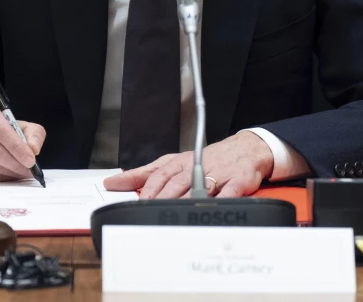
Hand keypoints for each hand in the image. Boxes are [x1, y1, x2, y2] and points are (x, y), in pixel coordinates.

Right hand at [0, 97, 45, 180]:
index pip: (0, 130)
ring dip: (6, 171)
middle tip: (27, 170)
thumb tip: (33, 149)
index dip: (17, 147)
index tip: (30, 160)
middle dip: (13, 162)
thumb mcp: (18, 125)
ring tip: (18, 172)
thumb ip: (33, 134)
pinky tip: (5, 174)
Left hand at [103, 132, 274, 198]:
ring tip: (174, 212)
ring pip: (200, 186)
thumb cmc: (208, 157)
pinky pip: (229, 192)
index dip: (147, 187)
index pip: (160, 173)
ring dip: (186, 199)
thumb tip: (117, 181)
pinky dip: (221, 200)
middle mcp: (197, 165)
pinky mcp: (238, 180)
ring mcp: (218, 173)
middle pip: (177, 182)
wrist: (245, 149)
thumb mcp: (175, 161)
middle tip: (151, 209)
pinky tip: (212, 208)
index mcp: (181, 162)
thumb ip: (146, 173)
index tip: (136, 199)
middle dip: (163, 196)